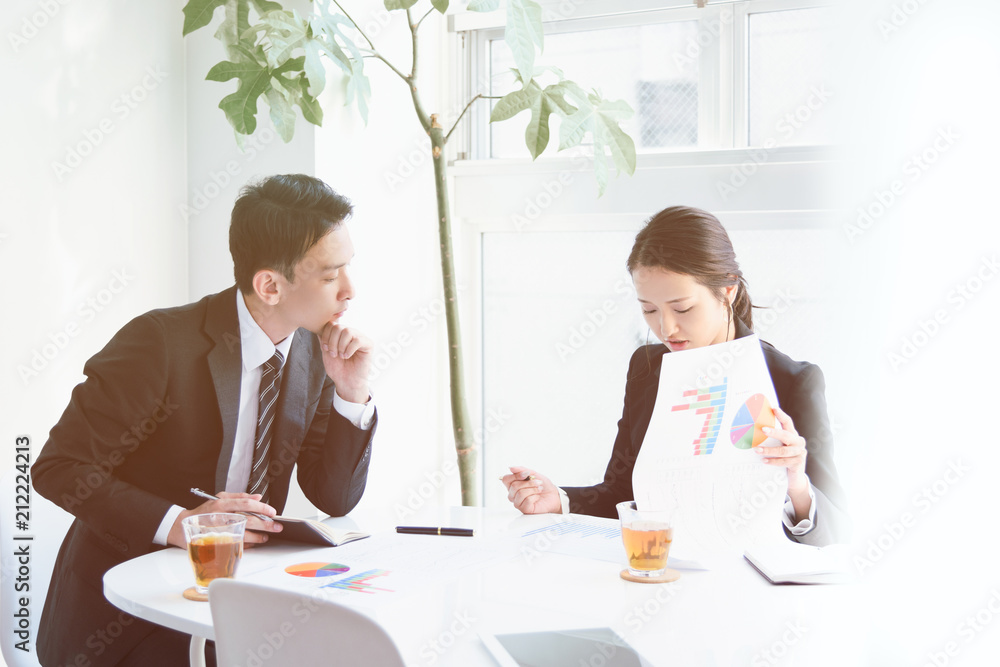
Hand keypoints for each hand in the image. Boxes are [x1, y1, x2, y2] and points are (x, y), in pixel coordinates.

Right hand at [166, 492, 281, 548]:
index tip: (273, 512)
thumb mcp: (219, 498)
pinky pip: (235, 545)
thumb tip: (258, 497)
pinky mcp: (216, 543)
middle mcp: (220, 517)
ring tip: (266, 537)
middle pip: (248, 520)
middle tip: (277, 527)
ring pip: (243, 534)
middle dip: (265, 525)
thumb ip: (239, 497)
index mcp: (221, 504)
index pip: (245, 504)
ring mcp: (218, 531)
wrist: (180, 526)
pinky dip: (247, 544)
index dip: (261, 508)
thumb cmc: (203, 512)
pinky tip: (254, 543)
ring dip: (258, 537)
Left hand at [318, 322, 372, 403]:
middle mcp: (351, 333)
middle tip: (333, 354)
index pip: (331, 324)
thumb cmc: (337, 368)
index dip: (325, 335)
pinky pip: (357, 340)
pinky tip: (347, 356)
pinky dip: (349, 349)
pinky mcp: (368, 344)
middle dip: (332, 342)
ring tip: (341, 356)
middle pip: (338, 327)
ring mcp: (360, 337)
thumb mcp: (326, 351)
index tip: (324, 348)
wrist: (346, 381)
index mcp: (341, 333)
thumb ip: (323, 337)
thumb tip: (319, 324)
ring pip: (347, 331)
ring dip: (341, 346)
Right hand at [500, 466, 561, 514]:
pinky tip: (537, 497)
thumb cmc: (543, 485)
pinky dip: (535, 497)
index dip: (516, 476)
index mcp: (513, 485)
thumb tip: (511, 468)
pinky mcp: (524, 509)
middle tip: (538, 482)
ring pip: (520, 493)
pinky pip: (526, 501)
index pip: (506, 479)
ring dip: (533, 489)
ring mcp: (518, 503)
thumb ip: (522, 470)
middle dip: (529, 483)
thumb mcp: (533, 474)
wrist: (554, 495)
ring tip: (539, 489)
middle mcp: (513, 495)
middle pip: (514, 486)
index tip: (527, 474)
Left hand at [757, 406, 810, 517]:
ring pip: (783, 450)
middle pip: (786, 435)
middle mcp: (798, 442)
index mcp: (793, 435)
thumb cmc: (783, 458)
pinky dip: (773, 461)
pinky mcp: (799, 463)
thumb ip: (771, 440)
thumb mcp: (778, 447)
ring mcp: (800, 452)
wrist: (794, 477)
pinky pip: (784, 461)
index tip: (773, 408)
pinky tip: (764, 461)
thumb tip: (751, 432)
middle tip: (762, 429)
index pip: (788, 422)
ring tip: (757, 450)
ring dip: (769, 450)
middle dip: (774, 432)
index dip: (781, 415)